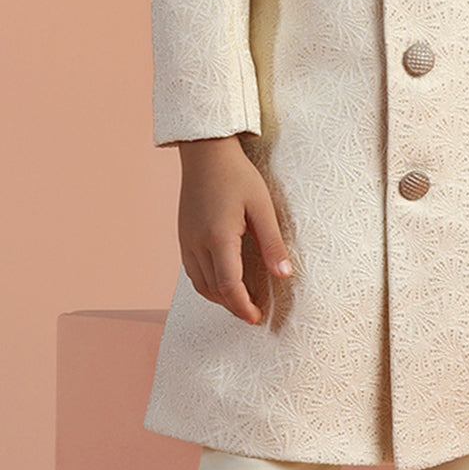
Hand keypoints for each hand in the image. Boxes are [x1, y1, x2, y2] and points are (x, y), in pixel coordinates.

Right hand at [176, 136, 293, 323]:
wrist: (206, 152)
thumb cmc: (237, 175)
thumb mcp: (262, 206)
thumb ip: (272, 243)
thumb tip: (285, 275)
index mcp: (219, 238)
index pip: (229, 286)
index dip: (243, 307)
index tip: (258, 318)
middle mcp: (198, 244)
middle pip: (213, 290)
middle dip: (233, 306)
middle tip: (253, 313)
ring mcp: (186, 240)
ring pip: (200, 284)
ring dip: (219, 298)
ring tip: (240, 300)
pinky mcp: (183, 235)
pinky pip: (192, 271)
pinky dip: (208, 283)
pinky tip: (223, 279)